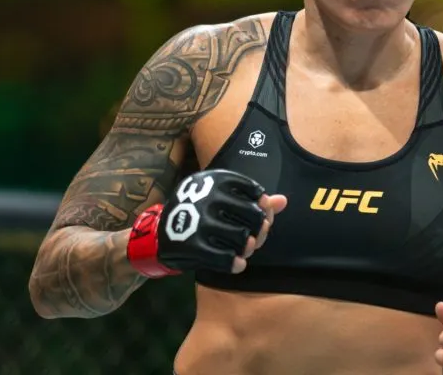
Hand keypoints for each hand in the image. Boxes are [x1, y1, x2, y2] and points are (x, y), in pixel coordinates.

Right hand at [156, 169, 287, 273]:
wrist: (159, 233)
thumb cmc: (199, 212)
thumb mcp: (223, 199)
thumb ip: (253, 200)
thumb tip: (283, 201)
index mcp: (216, 178)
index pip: (255, 192)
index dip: (262, 208)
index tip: (254, 217)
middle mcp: (207, 195)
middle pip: (253, 215)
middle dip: (259, 230)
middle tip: (253, 238)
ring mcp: (199, 220)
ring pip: (242, 237)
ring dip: (247, 247)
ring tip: (244, 249)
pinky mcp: (192, 244)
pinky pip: (226, 258)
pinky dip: (236, 263)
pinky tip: (237, 263)